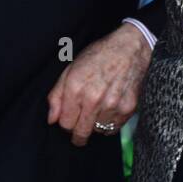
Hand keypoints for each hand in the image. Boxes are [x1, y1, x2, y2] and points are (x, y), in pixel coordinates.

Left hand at [46, 22, 151, 145]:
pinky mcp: (128, 108)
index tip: (70, 119)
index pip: (65, 124)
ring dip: (96, 125)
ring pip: (98, 131)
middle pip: (81, 133)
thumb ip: (57, 95)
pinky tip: (110, 109)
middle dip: (78, 133)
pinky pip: (114, 128)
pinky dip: (110, 123)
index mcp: (76, 87)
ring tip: (99, 109)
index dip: (66, 123)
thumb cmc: (99, 55)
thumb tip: (51, 119)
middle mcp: (93, 98)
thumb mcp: (71, 68)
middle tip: (80, 127)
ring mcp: (112, 104)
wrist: (131, 48)